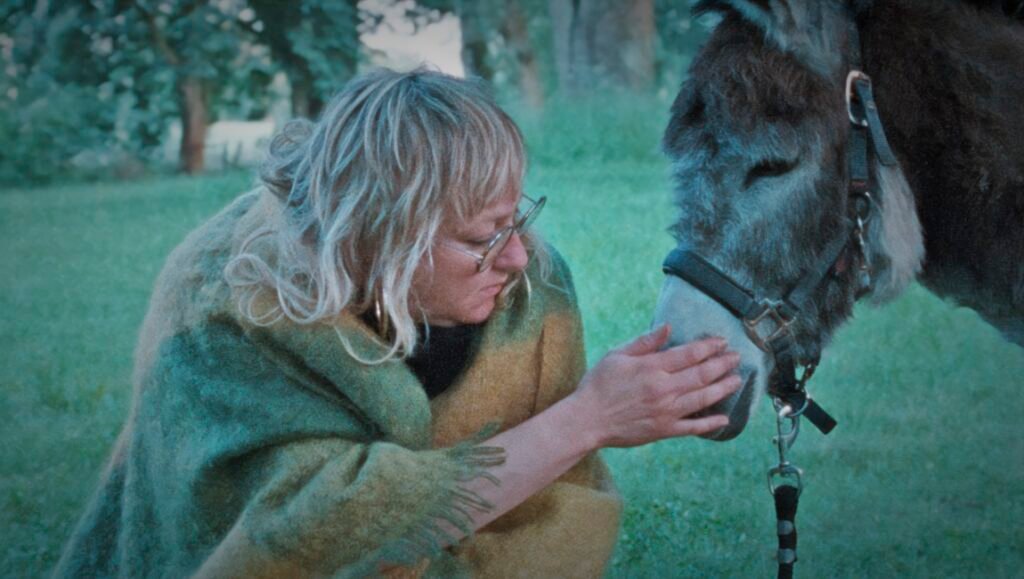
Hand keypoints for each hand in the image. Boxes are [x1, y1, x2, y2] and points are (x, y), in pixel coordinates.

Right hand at [567, 324, 740, 449]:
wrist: (587, 419)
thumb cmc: (598, 384)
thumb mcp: (617, 355)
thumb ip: (645, 342)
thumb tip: (668, 327)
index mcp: (652, 368)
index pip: (689, 354)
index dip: (709, 347)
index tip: (722, 342)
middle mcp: (663, 389)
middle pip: (701, 375)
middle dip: (722, 364)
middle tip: (736, 358)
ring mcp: (666, 412)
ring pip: (702, 398)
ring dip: (723, 388)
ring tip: (737, 381)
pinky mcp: (664, 431)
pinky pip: (693, 428)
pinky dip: (710, 424)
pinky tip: (724, 419)